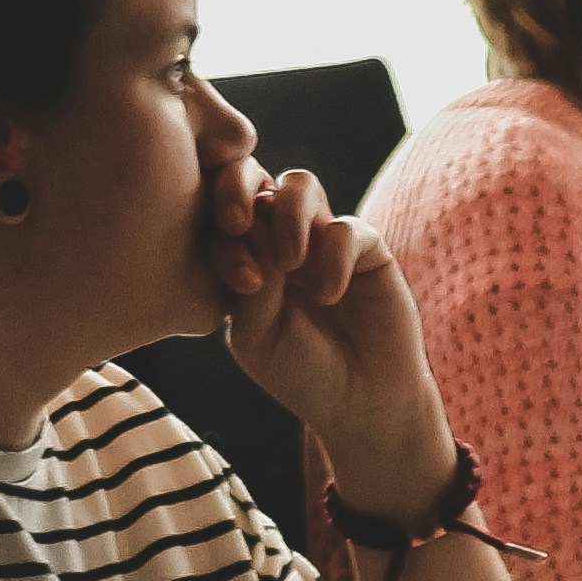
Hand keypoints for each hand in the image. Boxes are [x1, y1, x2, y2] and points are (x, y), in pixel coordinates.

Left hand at [211, 163, 456, 523]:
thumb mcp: (256, 335)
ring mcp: (321, 240)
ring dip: (287, 215)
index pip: (215, 218)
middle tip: (239, 225)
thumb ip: (251, 281)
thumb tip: (255, 220)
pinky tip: (330, 296)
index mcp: (240, 261)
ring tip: (290, 262)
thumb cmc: (301, 373)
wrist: (362, 400)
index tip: (241, 282)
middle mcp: (277, 241)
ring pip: (298, 185)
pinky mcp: (366, 248)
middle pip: (252, 180)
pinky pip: (345, 227)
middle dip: (239, 192)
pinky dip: (334, 256)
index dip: (219, 232)